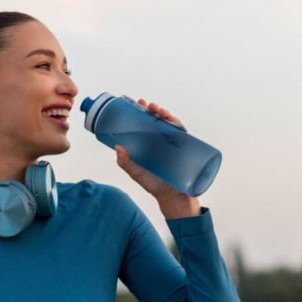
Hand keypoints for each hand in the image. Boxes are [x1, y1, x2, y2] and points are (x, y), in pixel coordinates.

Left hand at [115, 99, 199, 218]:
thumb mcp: (137, 174)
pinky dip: (178, 124)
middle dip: (154, 110)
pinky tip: (173, 119)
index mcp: (148, 144)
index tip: (138, 103)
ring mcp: (173, 144)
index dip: (142, 112)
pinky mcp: (184, 149)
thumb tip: (117, 147)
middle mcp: (160, 142)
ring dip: (166, 113)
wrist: (173, 198)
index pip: (145, 124)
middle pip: (158, 120)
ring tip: (159, 111)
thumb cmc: (153, 185)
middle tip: (148, 105)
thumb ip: (126, 163)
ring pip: (169, 124)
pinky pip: (182, 133)